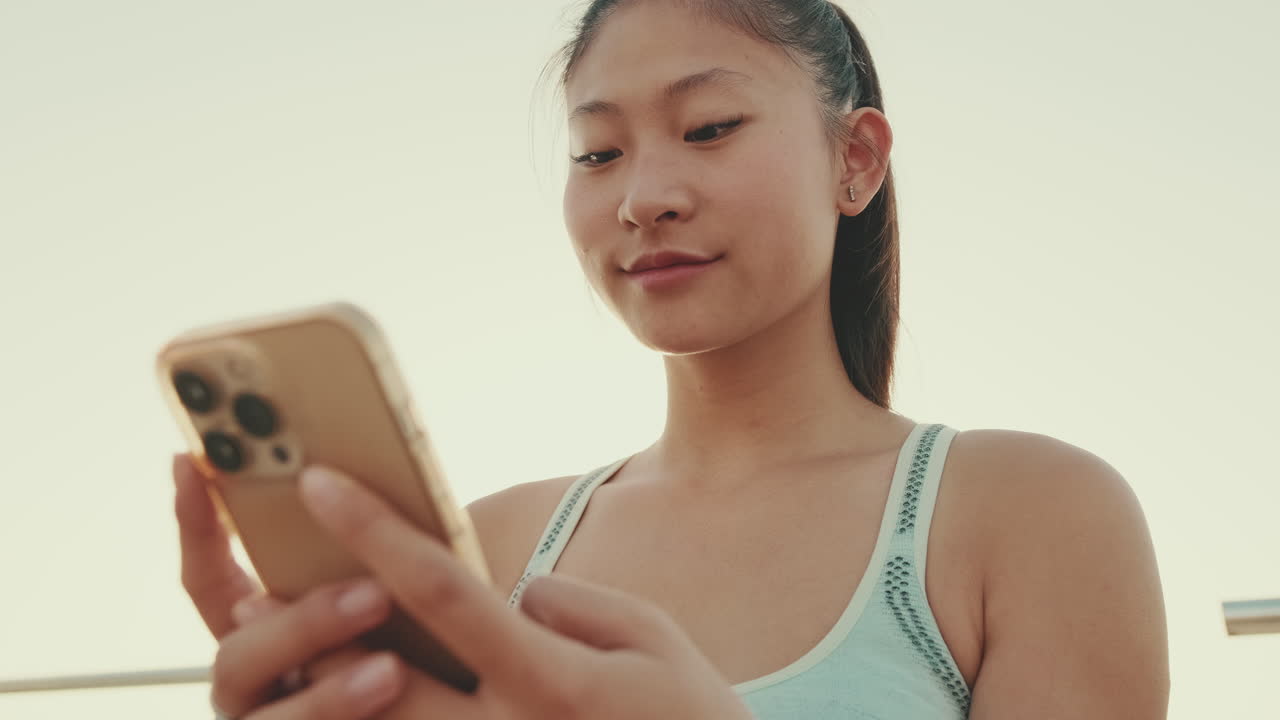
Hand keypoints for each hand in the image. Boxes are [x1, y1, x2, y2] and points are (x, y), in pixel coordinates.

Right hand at [174, 455, 404, 717]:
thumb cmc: (422, 654)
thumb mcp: (401, 596)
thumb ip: (381, 560)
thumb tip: (402, 493)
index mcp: (263, 635)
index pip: (209, 580)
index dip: (195, 524)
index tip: (193, 464)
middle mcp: (256, 686)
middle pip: (239, 656)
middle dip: (304, 626)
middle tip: (375, 594)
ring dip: (331, 695)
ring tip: (391, 671)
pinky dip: (344, 719)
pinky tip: (394, 695)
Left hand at [288, 464, 754, 719]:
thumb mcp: (656, 641)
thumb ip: (574, 606)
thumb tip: (509, 599)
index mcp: (549, 681)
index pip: (441, 591)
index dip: (374, 530)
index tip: (321, 481)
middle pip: (375, 674)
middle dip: (316, 627)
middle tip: (269, 589)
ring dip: (325, 690)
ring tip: (301, 649)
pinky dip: (374, 717)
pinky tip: (368, 693)